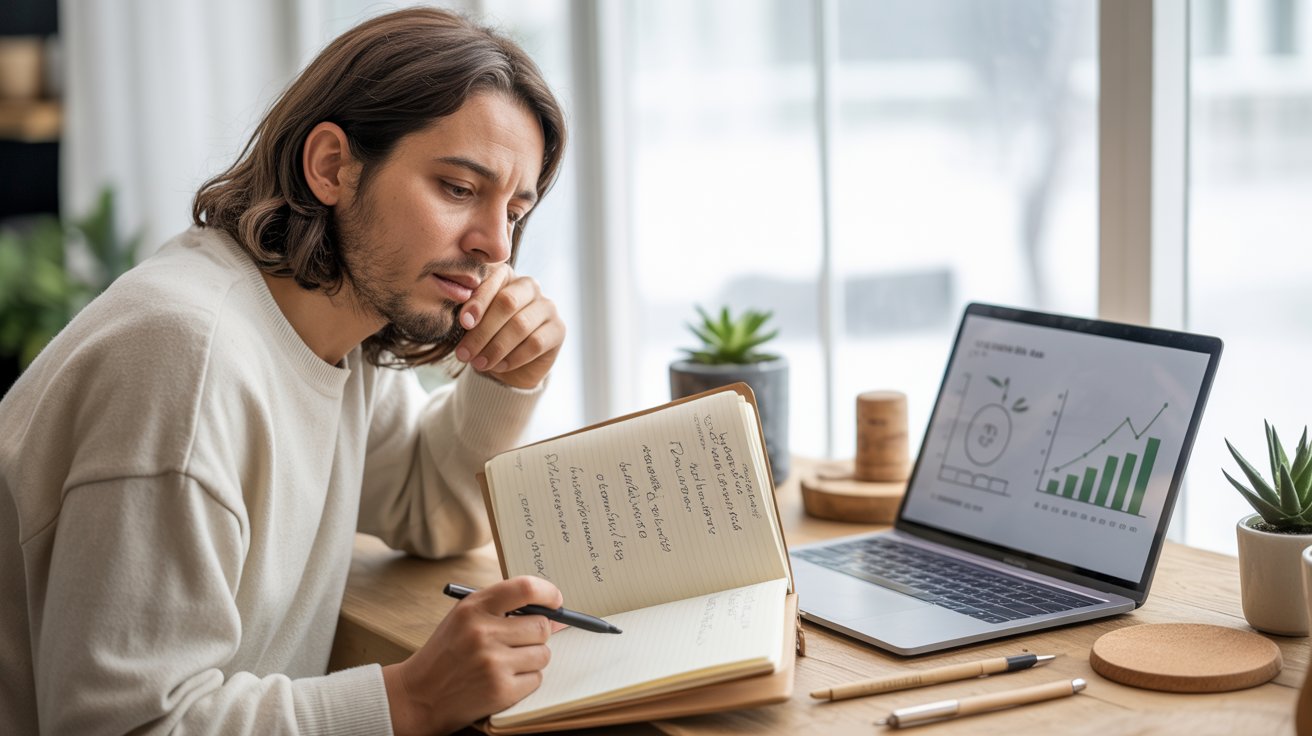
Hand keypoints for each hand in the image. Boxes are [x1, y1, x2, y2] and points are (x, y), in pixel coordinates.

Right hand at [382, 576, 561, 735]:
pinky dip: (526, 681)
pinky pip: (537, 679)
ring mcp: (492, 663)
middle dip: (536, 634)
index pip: (525, 588)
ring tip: (506, 663)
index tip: (555, 601)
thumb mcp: (465, 619)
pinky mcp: (501, 690)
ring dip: (531, 659)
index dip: (548, 593)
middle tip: (519, 641)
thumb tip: (555, 612)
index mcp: (473, 608)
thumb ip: (504, 608)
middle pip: (541, 625)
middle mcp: (483, 633)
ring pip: (543, 654)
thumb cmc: (447, 653)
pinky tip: (503, 679)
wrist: (419, 695)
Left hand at [454, 265, 563, 388]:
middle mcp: (529, 286)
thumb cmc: (486, 336)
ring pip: (521, 325)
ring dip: (496, 348)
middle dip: (483, 331)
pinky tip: (499, 366)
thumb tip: (464, 320)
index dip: (479, 301)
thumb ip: (469, 316)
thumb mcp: (473, 324)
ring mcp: (547, 307)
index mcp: (506, 276)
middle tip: (464, 353)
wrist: (510, 365)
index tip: (464, 323)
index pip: (493, 280)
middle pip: (508, 302)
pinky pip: (535, 343)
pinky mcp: (558, 329)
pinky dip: (514, 357)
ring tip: (479, 363)